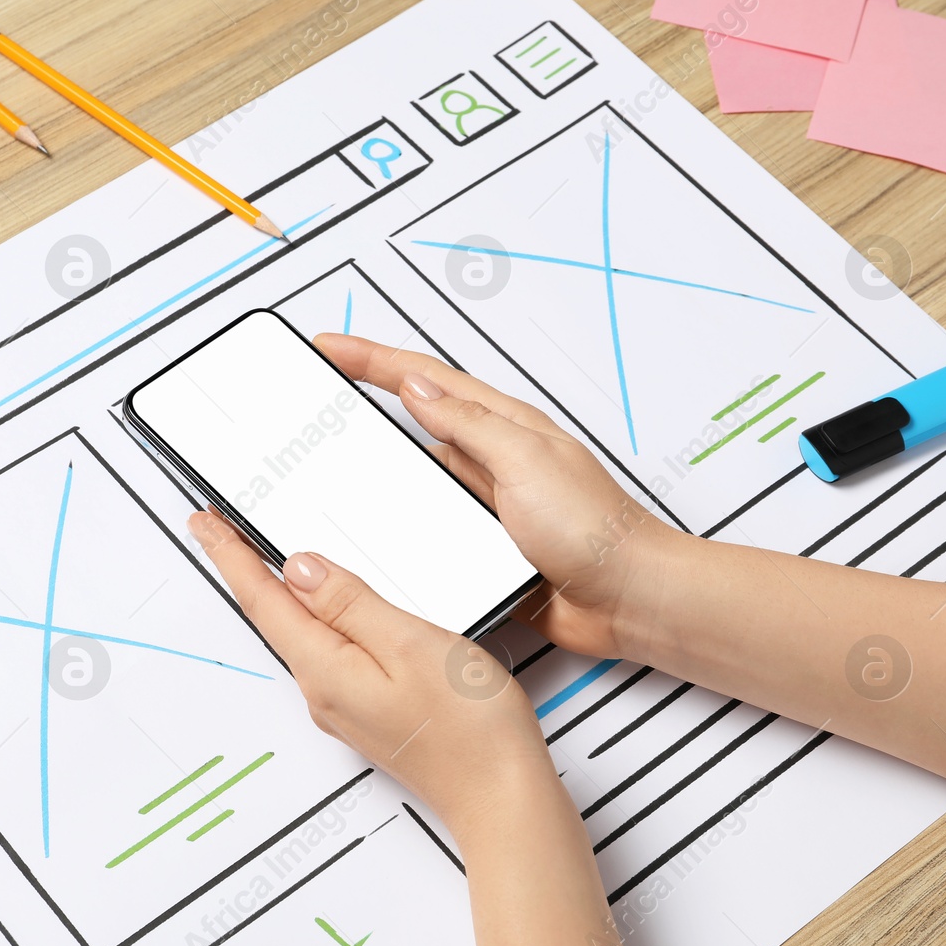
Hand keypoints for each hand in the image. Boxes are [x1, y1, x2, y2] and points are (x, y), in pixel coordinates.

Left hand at [188, 513, 554, 837]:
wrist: (501, 797)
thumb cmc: (470, 729)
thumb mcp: (409, 644)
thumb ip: (351, 603)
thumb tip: (300, 568)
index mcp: (326, 669)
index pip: (264, 599)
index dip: (230, 554)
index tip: (204, 522)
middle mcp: (324, 691)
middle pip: (273, 617)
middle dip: (244, 569)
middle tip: (218, 529)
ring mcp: (345, 704)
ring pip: (301, 634)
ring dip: (279, 592)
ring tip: (259, 556)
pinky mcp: (369, 710)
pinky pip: (329, 651)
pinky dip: (315, 617)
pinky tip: (324, 605)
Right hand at [314, 333, 680, 658]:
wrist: (627, 598)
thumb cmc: (596, 529)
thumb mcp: (525, 460)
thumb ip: (469, 424)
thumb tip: (417, 389)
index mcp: (502, 425)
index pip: (423, 379)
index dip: (372, 359)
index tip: (329, 347)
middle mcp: (491, 458)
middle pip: (414, 419)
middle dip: (365, 400)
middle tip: (318, 393)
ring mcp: (485, 502)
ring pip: (417, 474)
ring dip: (379, 466)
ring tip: (332, 456)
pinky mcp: (481, 545)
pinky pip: (427, 525)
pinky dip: (399, 521)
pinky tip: (377, 526)